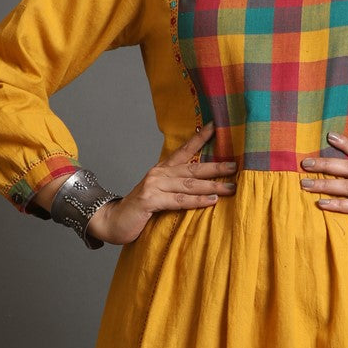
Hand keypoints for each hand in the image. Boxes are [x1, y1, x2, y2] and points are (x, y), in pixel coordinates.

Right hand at [88, 121, 237, 244]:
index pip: (184, 150)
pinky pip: (179, 201)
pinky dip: (197, 201)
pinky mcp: (150, 200)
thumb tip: (202, 186)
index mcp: (162, 170)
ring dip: (212, 186)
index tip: (216, 126)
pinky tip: (211, 201)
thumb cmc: (139, 210)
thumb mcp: (159, 194)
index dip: (199, 138)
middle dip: (215, 167)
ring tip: (230, 187)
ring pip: (189, 184)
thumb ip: (176, 188)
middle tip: (235, 165)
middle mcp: (158, 174)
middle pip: (192, 168)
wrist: (112, 221)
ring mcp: (153, 186)